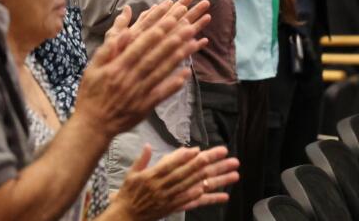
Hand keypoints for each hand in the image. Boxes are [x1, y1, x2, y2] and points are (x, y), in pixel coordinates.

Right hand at [75, 0, 202, 135]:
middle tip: (188, 26)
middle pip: (154, 56)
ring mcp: (139, 92)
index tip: (169, 19)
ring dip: (178, 57)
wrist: (93, 124)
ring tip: (192, 43)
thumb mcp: (92, 68)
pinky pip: (163, 93)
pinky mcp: (146, 106)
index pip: (139, 46)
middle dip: (172, 40)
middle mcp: (130, 78)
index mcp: (116, 67)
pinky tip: (187, 73)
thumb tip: (124, 33)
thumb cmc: (91, 93)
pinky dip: (175, 83)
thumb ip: (108, 50)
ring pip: (161, 72)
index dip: (155, 32)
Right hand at [110, 145, 238, 219]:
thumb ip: (141, 160)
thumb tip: (147, 145)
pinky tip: (220, 194)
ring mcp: (171, 199)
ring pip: (196, 187)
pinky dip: (207, 198)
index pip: (171, 165)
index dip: (185, 158)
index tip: (199, 150)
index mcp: (152, 177)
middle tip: (225, 155)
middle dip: (209, 163)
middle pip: (189, 174)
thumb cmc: (128, 193)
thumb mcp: (131, 174)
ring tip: (233, 174)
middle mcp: (164, 187)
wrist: (127, 216)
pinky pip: (193, 203)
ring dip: (216, 180)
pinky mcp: (175, 208)